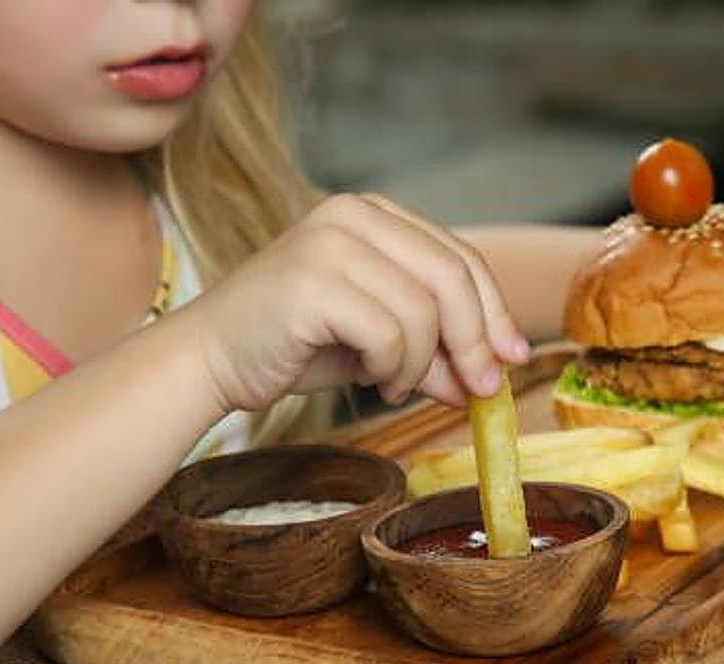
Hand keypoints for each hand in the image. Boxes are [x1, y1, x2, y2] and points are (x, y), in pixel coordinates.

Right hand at [192, 193, 531, 411]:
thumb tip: (490, 378)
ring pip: (424, 311)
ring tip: (393, 383)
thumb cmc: (292, 346)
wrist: (209, 360)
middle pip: (452, 276)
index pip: (458, 257)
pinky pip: (390, 334)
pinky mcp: (312, 281)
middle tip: (482, 389)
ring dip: (422, 364)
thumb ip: (433, 350)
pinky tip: (371, 379)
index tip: (514, 356)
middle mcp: (352, 215)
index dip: (494, 310)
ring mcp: (329, 243)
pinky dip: (393, 368)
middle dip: (476, 340)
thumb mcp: (378, 345)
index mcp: (372, 215)